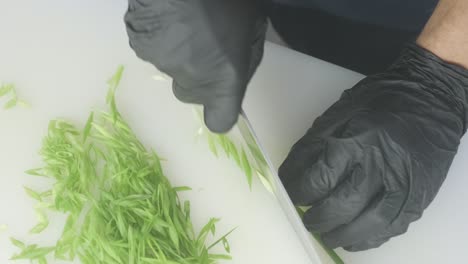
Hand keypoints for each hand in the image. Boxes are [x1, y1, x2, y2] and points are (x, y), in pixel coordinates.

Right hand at [124, 0, 266, 132]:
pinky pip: (154, 49)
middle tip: (205, 44)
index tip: (223, 97)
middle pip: (192, 93)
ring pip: (172, 68)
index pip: (220, 120)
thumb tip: (236, 73)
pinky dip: (161, 38)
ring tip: (186, 22)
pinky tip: (169, 17)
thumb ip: (246, 59)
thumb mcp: (253, 27)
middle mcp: (190, 80)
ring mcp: (162, 65)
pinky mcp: (139, 47)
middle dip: (198, 75)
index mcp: (223, 79)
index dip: (221, 112)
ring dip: (179, 52)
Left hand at [279, 44, 467, 250]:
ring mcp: (402, 186)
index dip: (299, 192)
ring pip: (366, 224)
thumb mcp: (336, 115)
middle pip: (341, 206)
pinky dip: (367, 239)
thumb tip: (288, 177)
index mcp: (355, 143)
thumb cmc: (378, 103)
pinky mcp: (417, 197)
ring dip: (340, 234)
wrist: (428, 100)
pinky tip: (352, 237)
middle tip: (308, 219)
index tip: (292, 195)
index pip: (319, 180)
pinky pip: (390, 229)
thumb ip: (310, 147)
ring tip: (326, 234)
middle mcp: (379, 168)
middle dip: (318, 218)